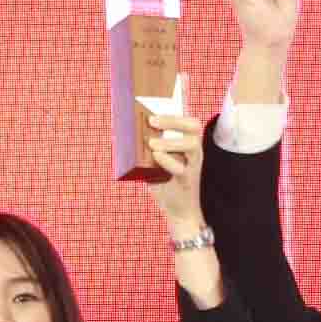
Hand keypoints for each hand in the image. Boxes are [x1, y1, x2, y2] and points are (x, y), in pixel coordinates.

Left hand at [137, 109, 207, 230]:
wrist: (179, 212)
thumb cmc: (164, 184)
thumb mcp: (153, 163)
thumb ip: (146, 150)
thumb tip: (126, 136)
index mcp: (186, 144)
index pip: (188, 121)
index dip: (175, 113)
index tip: (155, 109)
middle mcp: (193, 151)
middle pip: (194, 127)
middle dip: (173, 120)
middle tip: (152, 120)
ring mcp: (193, 165)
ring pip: (192, 145)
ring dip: (170, 141)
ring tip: (151, 143)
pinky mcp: (189, 180)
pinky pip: (181, 168)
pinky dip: (168, 160)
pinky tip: (155, 156)